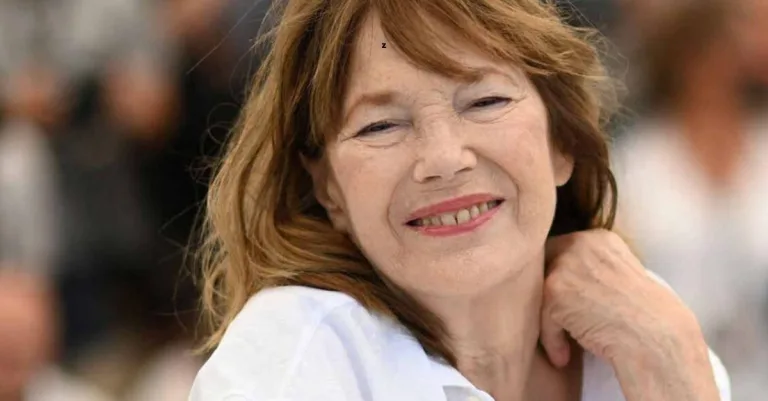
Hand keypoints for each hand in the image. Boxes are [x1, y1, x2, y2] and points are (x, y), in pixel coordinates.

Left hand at [540, 229, 719, 400]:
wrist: (656, 337)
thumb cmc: (646, 315)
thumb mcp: (622, 274)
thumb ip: (594, 267)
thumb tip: (568, 279)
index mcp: (599, 238)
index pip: (561, 248)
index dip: (558, 275)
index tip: (566, 299)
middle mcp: (580, 244)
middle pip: (544, 265)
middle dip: (547, 293)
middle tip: (554, 318)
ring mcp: (565, 266)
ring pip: (540, 293)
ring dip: (550, 320)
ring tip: (564, 343)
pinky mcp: (555, 292)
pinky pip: (542, 319)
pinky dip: (551, 341)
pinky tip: (564, 356)